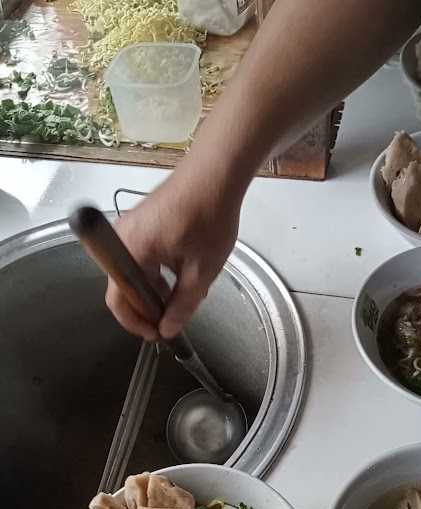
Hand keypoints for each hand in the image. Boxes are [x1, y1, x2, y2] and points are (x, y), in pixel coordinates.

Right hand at [105, 155, 242, 340]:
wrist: (215, 173)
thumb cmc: (208, 216)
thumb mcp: (201, 271)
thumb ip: (183, 305)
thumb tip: (168, 328)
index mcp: (131, 251)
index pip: (118, 300)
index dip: (135, 323)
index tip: (156, 334)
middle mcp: (122, 238)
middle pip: (124, 286)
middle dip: (147, 306)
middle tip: (172, 319)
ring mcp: (130, 227)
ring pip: (135, 271)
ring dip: (154, 289)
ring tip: (182, 298)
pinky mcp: (141, 221)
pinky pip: (141, 254)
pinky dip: (156, 270)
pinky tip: (181, 275)